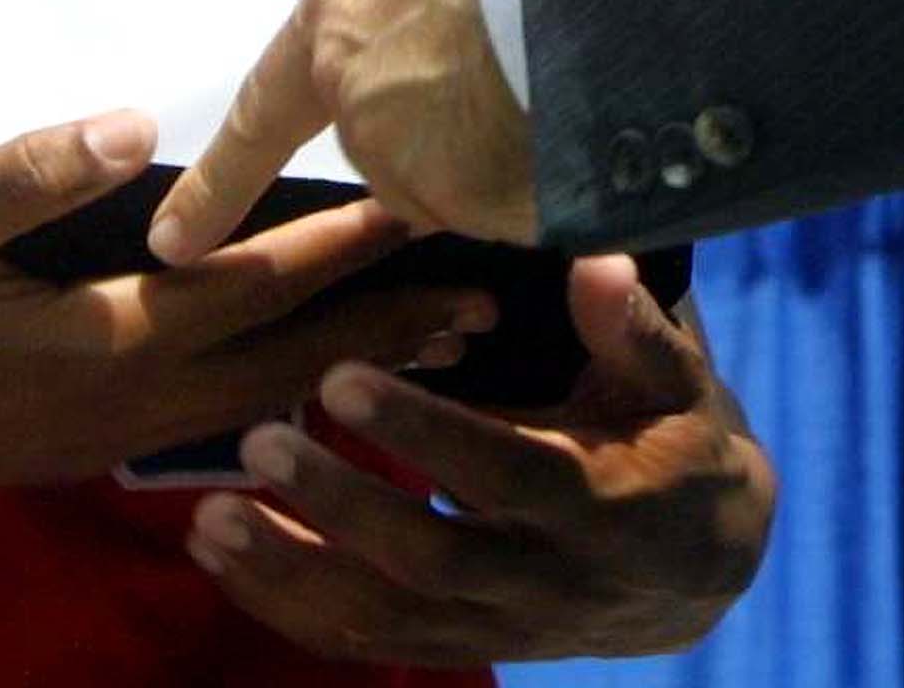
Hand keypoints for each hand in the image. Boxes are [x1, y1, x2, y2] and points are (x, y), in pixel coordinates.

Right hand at [0, 112, 492, 502]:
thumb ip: (30, 171)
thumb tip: (131, 126)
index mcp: (102, 342)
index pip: (249, 287)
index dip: (337, 244)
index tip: (419, 205)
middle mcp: (129, 403)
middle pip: (284, 358)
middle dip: (383, 321)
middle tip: (481, 292)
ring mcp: (113, 438)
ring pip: (262, 399)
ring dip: (351, 361)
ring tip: (438, 338)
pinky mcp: (93, 446)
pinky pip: (223, 419)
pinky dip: (291, 393)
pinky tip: (323, 378)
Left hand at [151, 0, 536, 260]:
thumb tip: (437, 18)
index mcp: (336, 23)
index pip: (261, 117)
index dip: (218, 184)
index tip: (172, 242)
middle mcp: (357, 103)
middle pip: (399, 150)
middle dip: (452, 127)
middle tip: (515, 60)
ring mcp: (410, 161)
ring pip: (463, 180)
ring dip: (502, 151)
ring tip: (554, 73)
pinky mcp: (467, 204)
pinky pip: (512, 204)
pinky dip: (542, 178)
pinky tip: (570, 116)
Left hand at [186, 258, 774, 665]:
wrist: (695, 569)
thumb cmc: (675, 444)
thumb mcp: (676, 383)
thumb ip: (631, 329)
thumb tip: (593, 262)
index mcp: (598, 505)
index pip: (504, 473)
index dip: (425, 434)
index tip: (343, 379)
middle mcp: (540, 581)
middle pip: (429, 560)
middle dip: (339, 505)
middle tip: (256, 442)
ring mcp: (493, 625)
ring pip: (383, 617)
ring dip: (291, 571)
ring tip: (209, 518)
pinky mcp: (456, 641)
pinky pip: (364, 641)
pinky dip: (287, 607)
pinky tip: (218, 557)